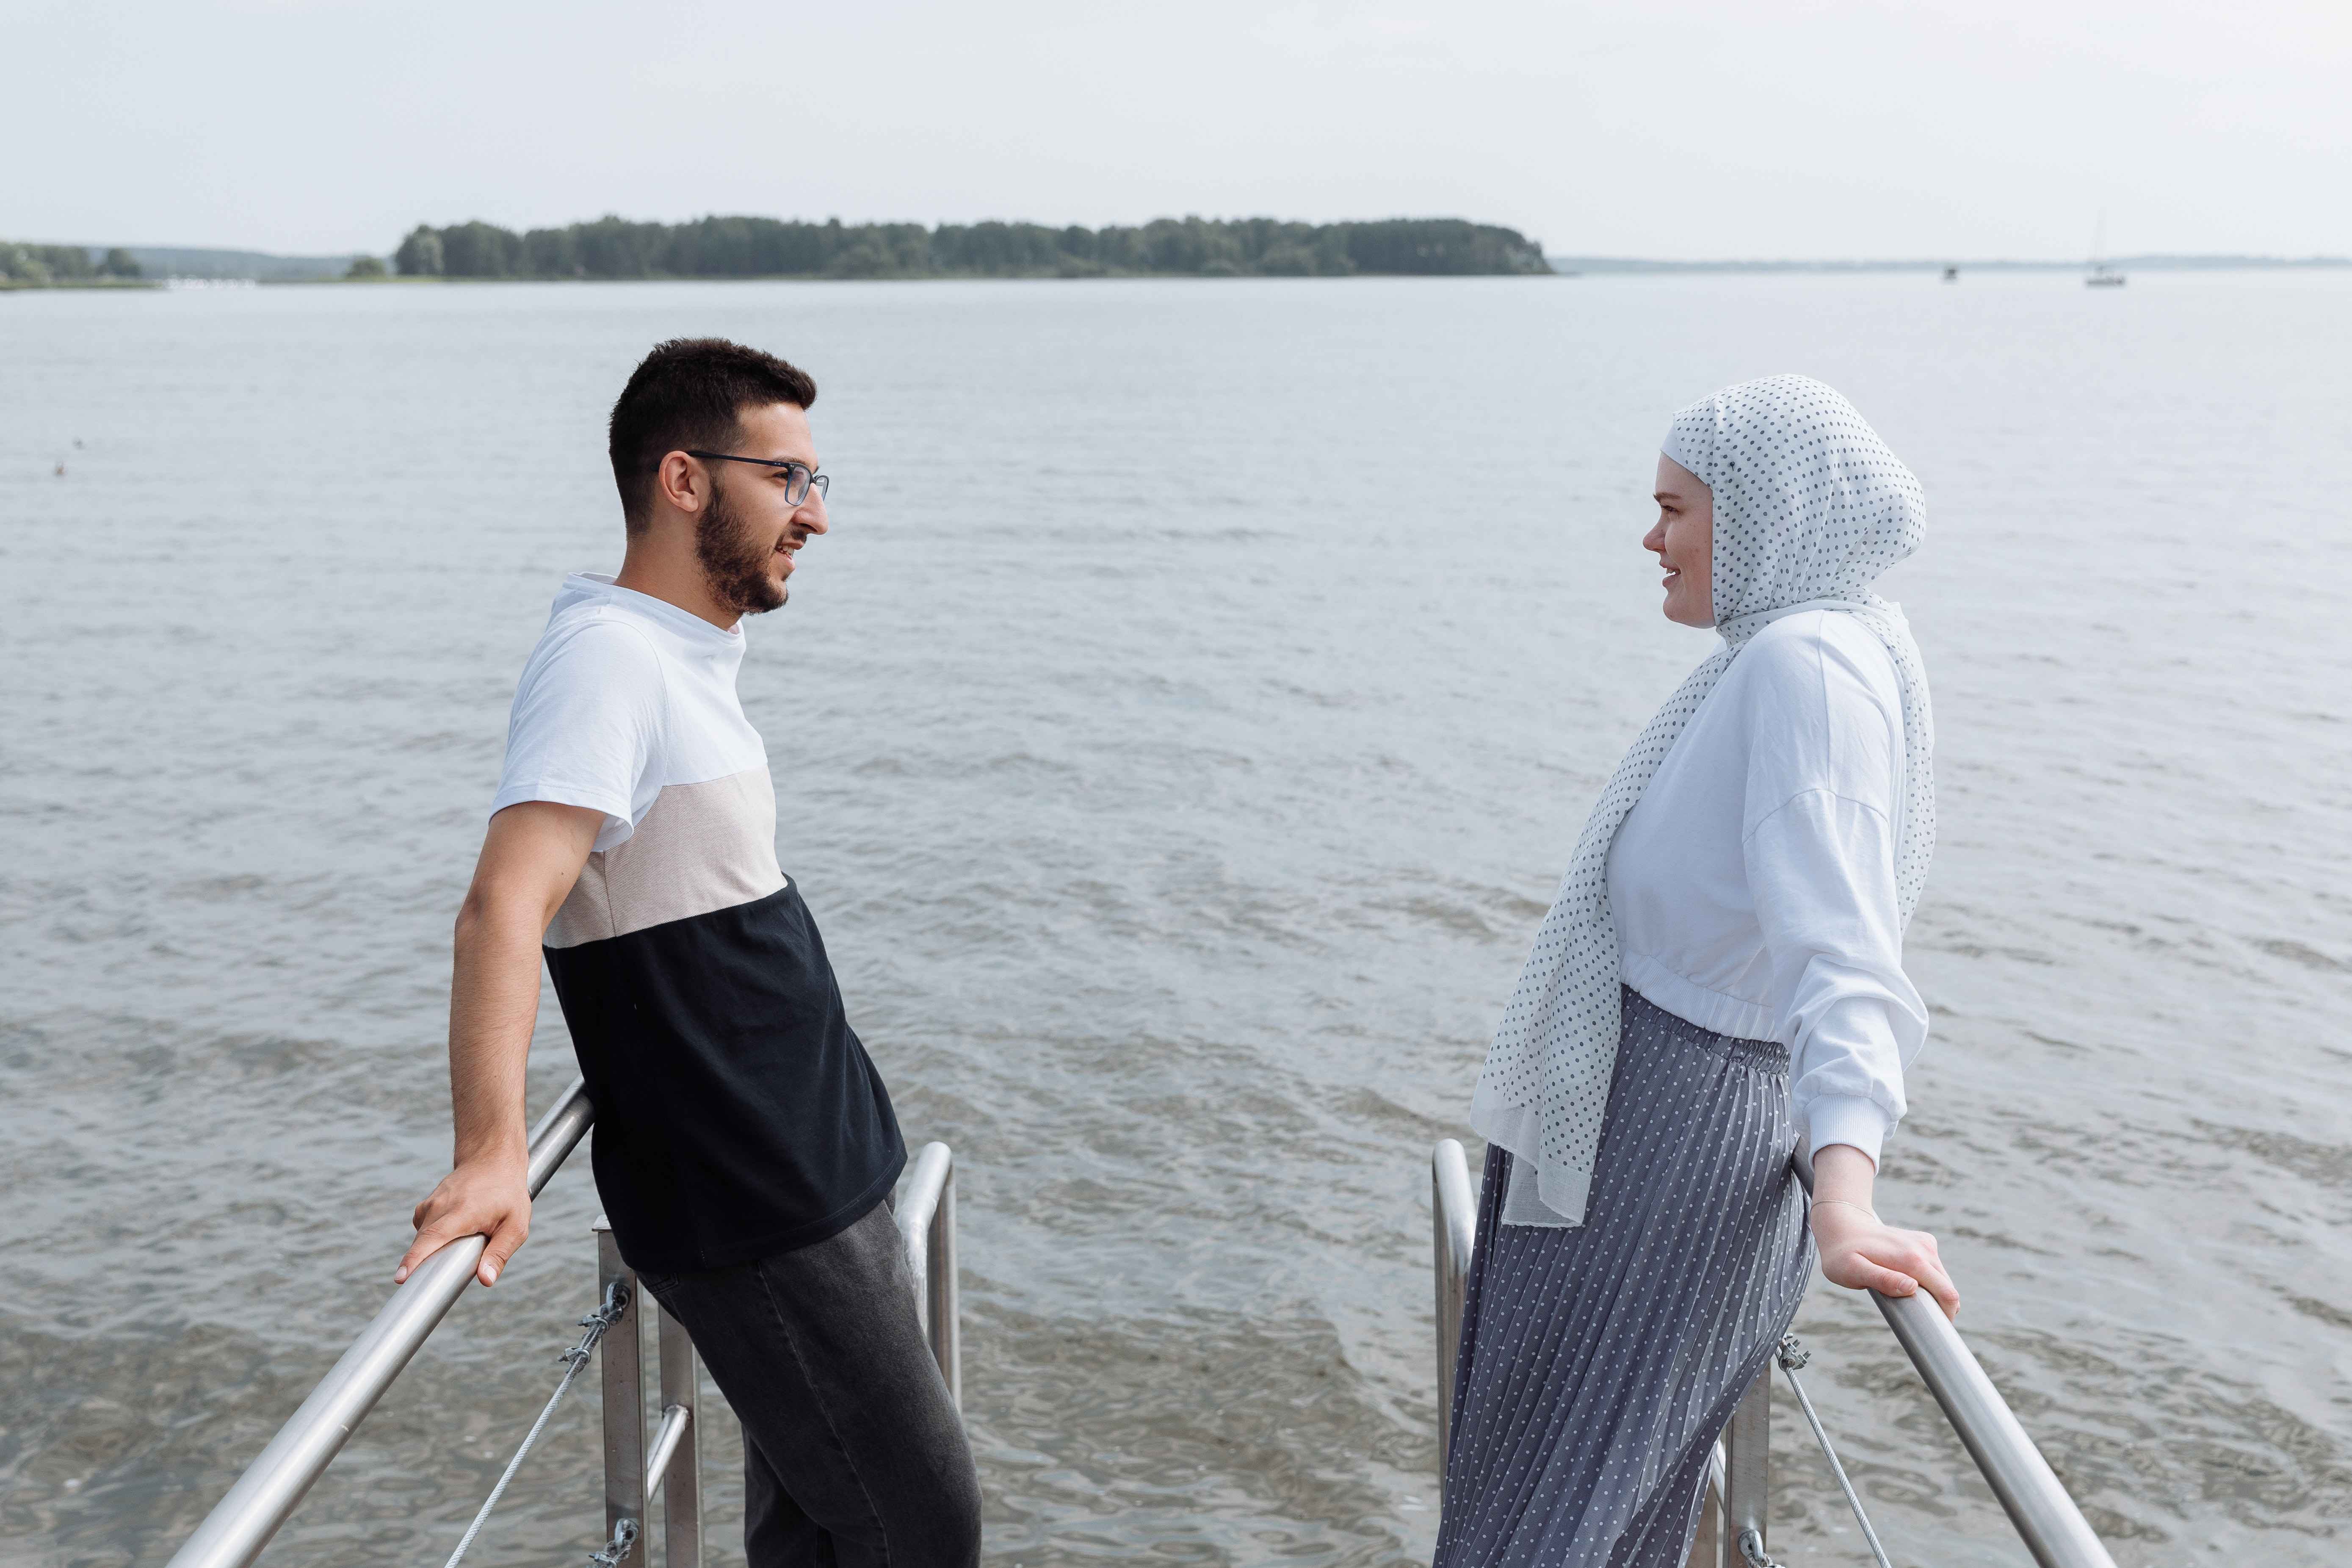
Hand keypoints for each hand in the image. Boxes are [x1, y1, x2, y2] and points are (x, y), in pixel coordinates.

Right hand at [395, 1155, 530, 1287]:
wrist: (493, 1160)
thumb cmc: (507, 1195)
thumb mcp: (515, 1226)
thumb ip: (499, 1253)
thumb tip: (486, 1280)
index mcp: (461, 1211)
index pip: (431, 1237)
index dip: (414, 1259)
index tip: (400, 1278)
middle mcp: (440, 1205)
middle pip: (423, 1243)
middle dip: (426, 1264)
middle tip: (443, 1276)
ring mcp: (431, 1203)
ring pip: (424, 1237)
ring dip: (434, 1249)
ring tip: (460, 1245)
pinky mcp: (427, 1205)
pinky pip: (425, 1230)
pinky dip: (434, 1238)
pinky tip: (454, 1236)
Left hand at [1811, 1199, 1958, 1318]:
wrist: (1842, 1225)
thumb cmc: (1843, 1253)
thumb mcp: (1853, 1271)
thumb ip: (1882, 1280)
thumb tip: (1912, 1288)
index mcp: (1912, 1259)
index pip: (1947, 1294)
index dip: (1946, 1315)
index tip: (1933, 1330)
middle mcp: (1924, 1248)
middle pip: (1948, 1288)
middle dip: (1940, 1308)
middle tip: (1913, 1318)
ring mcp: (1925, 1243)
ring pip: (1942, 1279)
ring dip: (1932, 1294)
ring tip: (1905, 1299)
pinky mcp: (1923, 1242)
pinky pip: (1934, 1269)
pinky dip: (1927, 1281)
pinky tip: (1906, 1283)